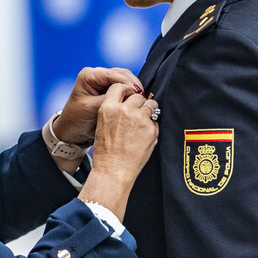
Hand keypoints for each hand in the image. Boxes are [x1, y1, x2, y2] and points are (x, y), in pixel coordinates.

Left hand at [54, 67, 143, 144]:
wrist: (72, 130)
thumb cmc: (76, 119)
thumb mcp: (92, 108)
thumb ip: (109, 99)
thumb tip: (128, 93)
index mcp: (89, 75)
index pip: (113, 74)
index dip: (127, 82)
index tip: (137, 93)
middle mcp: (97, 75)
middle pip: (122, 74)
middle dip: (133, 84)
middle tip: (142, 97)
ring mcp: (104, 82)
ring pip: (125, 79)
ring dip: (134, 88)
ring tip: (140, 100)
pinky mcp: (109, 90)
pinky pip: (124, 87)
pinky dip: (131, 93)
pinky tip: (136, 101)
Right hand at [79, 82, 159, 220]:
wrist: (114, 170)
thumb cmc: (107, 151)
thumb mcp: (102, 125)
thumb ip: (114, 111)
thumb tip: (129, 103)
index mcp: (108, 108)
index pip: (119, 87)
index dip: (125, 91)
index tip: (128, 97)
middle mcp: (124, 110)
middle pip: (137, 96)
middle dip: (139, 103)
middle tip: (137, 115)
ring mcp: (139, 118)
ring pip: (150, 105)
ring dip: (148, 112)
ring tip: (142, 125)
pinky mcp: (150, 129)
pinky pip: (155, 121)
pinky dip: (152, 127)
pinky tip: (144, 137)